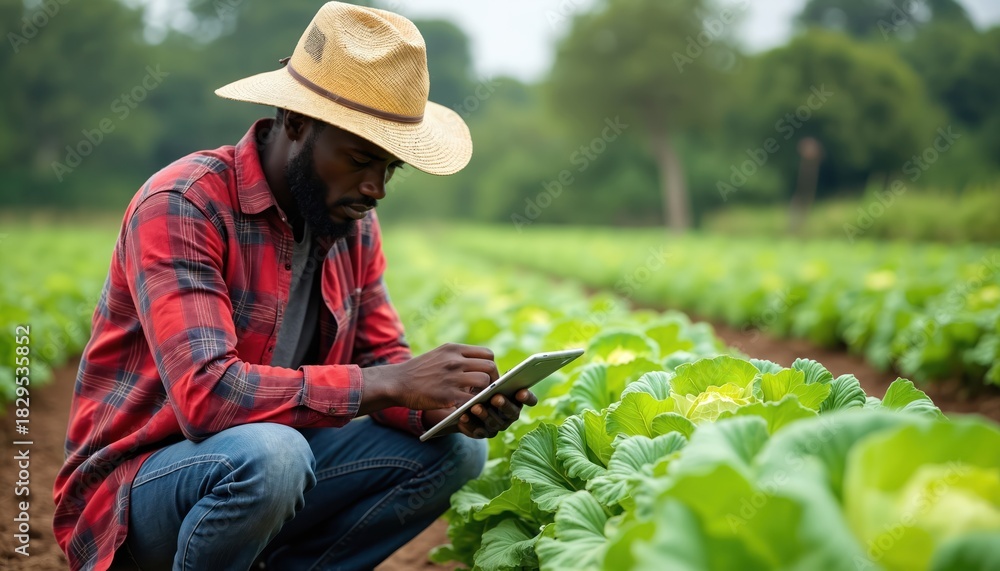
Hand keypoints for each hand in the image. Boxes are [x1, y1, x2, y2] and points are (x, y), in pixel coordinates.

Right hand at [360, 343, 498, 413]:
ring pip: (484, 382)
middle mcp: (454, 360)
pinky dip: (474, 404)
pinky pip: (472, 399)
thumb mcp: (439, 355)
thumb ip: (458, 357)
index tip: (488, 376)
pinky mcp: (447, 395)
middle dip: (494, 380)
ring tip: (479, 398)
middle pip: (490, 367)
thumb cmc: (419, 372)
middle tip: (489, 390)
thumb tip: (480, 366)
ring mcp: (451, 377)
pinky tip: (469, 407)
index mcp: (454, 349)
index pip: (487, 354)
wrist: (396, 382)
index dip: (491, 366)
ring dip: (486, 392)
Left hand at [422, 388, 537, 438]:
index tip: (521, 392)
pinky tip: (463, 416)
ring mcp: (497, 425)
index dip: (527, 397)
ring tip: (475, 407)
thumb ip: (500, 378)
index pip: (530, 399)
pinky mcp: (482, 433)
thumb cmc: (483, 386)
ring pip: (494, 423)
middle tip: (496, 398)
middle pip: (512, 412)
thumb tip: (504, 370)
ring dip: (485, 415)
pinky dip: (470, 424)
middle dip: (504, 405)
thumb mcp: (491, 381)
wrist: (465, 403)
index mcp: (516, 399)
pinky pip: (477, 430)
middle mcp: (510, 414)